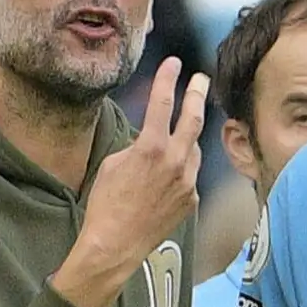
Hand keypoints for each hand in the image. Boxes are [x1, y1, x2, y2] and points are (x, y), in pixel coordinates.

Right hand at [54, 59, 208, 306]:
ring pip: (194, 149)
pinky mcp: (191, 200)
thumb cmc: (106, 203)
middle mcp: (176, 162)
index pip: (162, 102)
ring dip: (187, 139)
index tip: (175, 62)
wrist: (116, 244)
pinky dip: (182, 169)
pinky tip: (169, 176)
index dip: (168, 79)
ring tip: (180, 133)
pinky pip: (190, 175)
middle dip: (197, 95)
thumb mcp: (114, 163)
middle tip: (201, 79)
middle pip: (193, 119)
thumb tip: (150, 140)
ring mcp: (188, 182)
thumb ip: (137, 145)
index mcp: (152, 147)